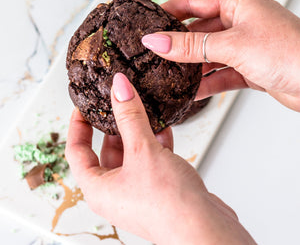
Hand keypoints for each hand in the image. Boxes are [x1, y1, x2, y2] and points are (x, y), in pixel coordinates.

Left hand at [66, 73, 254, 243]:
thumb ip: (130, 117)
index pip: (76, 151)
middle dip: (114, 125)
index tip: (84, 105)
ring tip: (143, 110)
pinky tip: (164, 128)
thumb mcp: (142, 151)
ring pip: (132, 153)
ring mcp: (138, 189)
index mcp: (99, 188)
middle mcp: (116, 191)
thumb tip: (119, 88)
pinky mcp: (158, 187)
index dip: (78, 125)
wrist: (205, 230)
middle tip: (119, 102)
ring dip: (139, 132)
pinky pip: (151, 159)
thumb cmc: (168, 205)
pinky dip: (156, 143)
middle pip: (107, 150)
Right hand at [141, 0, 299, 111]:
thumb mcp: (232, 45)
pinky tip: (192, 91)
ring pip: (209, 54)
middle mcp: (241, 23)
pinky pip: (221, 74)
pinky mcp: (250, 68)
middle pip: (200, 30)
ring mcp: (245, 47)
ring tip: (170, 75)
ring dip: (192, 66)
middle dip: (179, 43)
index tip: (150, 22)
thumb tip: (158, 41)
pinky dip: (207, 83)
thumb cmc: (290, 53)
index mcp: (239, 4)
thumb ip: (192, 45)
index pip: (195, 1)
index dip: (170, 10)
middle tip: (157, 53)